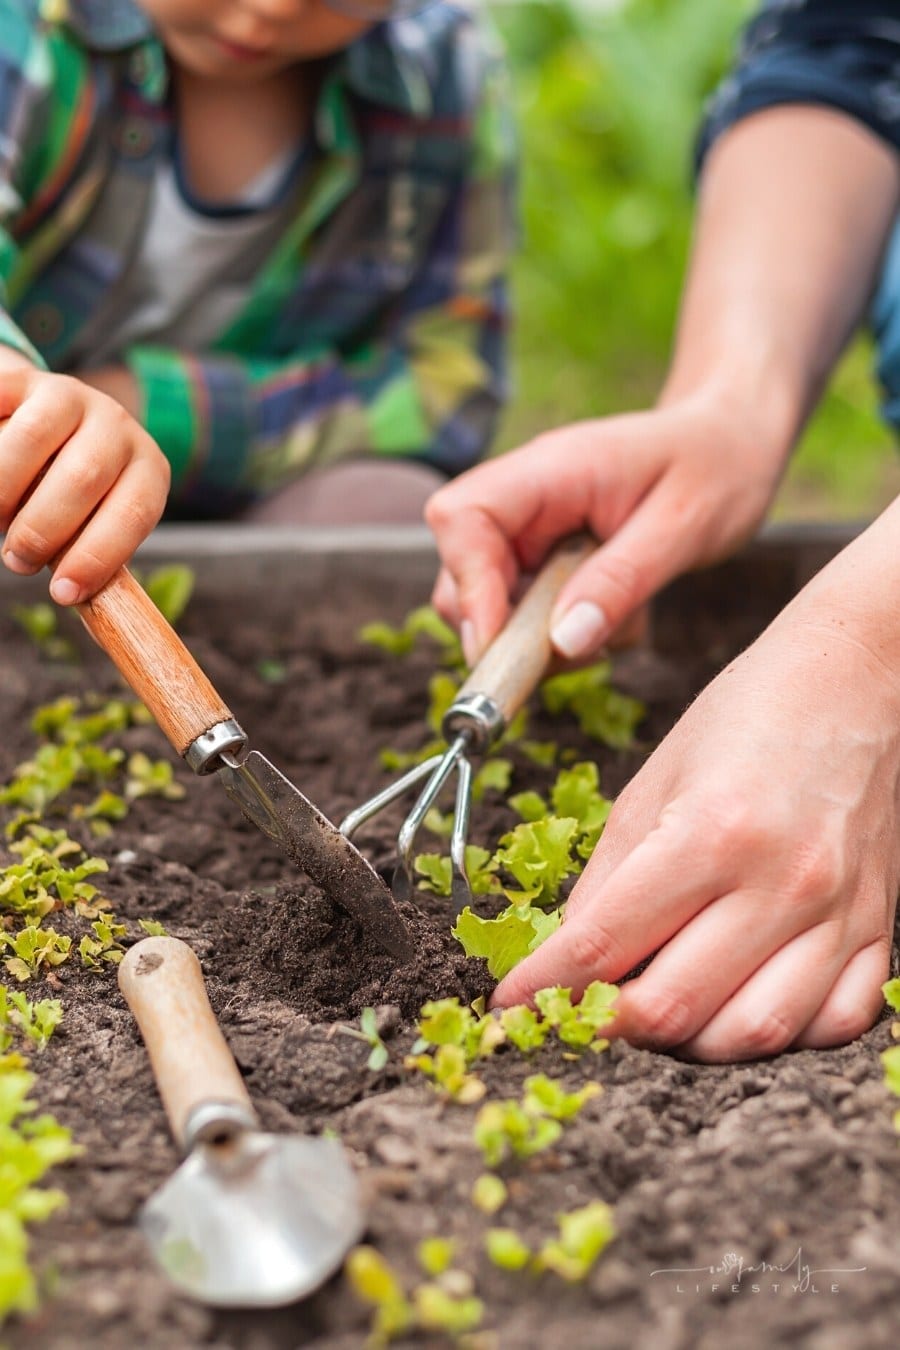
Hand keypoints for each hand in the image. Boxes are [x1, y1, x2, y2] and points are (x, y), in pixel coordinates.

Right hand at [0, 363, 168, 603]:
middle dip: (44, 529)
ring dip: (3, 490)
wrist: (55, 424)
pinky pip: (1, 406)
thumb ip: (88, 552)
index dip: (98, 557)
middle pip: (83, 477)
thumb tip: (72, 595)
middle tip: (17, 561)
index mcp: (147, 470)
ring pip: (34, 438)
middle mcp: (118, 427)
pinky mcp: (28, 381)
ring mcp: (72, 396)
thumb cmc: (74, 495)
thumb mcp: (94, 521)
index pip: (134, 514)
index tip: (63, 594)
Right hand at [426, 392, 787, 667]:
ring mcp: (532, 531)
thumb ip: (622, 581)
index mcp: (548, 470)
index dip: (468, 587)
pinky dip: (567, 637)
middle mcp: (525, 499)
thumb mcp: (685, 526)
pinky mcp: (546, 560)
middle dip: (505, 629)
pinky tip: (620, 617)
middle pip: (460, 572)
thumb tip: (562, 643)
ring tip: (618, 624)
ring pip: (491, 606)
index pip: (461, 518)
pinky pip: (529, 616)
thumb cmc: (716, 466)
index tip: (500, 645)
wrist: (733, 441)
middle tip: (576, 651)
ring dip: (543, 640)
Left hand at [490, 594, 899, 1060]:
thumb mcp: (652, 780)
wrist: (854, 683)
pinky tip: (739, 1006)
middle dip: (607, 1025)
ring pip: (754, 1035)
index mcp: (710, 832)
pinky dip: (777, 1034)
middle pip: (673, 1007)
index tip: (509, 1005)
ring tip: (655, 1016)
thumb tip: (566, 955)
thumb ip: (607, 876)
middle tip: (580, 1012)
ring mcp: (839, 913)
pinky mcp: (878, 928)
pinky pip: (836, 1024)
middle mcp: (780, 882)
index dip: (542, 987)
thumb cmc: (746, 719)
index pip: (603, 944)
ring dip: (689, 1045)